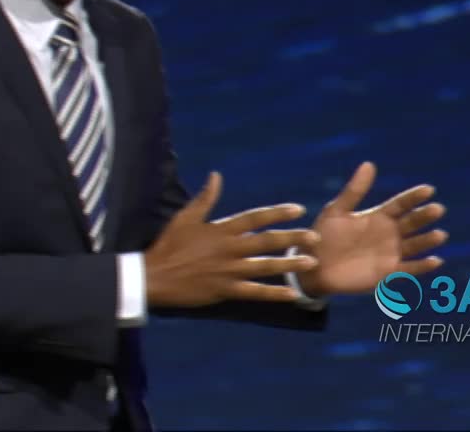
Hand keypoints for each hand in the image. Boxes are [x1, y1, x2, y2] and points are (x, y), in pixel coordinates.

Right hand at [144, 171, 320, 307]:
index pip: (254, 218)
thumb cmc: (169, 244)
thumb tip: (217, 176)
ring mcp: (228, 271)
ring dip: (289, 264)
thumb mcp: (185, 217)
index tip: (298, 210)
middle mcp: (229, 249)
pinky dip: (274, 294)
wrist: (155, 276)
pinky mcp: (225, 290)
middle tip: (315, 237)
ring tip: (311, 262)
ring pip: (265, 266)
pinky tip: (292, 294)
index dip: (277, 213)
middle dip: (292, 238)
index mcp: (221, 229)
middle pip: (266, 241)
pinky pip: (254, 293)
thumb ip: (205, 198)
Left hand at [297, 161, 447, 296]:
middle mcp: (389, 233)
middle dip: (424, 216)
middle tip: (437, 209)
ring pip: (414, 245)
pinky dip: (422, 266)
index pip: (401, 204)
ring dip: (427, 240)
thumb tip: (369, 164)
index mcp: (378, 216)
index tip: (429, 189)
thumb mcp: (337, 211)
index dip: (414, 197)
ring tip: (440, 234)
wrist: (315, 265)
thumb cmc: (324, 235)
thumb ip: (354, 191)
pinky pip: (408, 269)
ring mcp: (390, 252)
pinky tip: (435, 261)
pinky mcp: (388, 272)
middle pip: (411, 223)